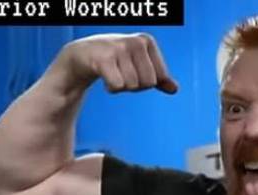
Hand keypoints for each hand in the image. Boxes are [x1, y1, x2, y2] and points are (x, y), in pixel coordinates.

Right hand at [60, 33, 178, 93]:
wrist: (82, 54)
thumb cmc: (115, 60)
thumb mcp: (139, 64)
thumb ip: (160, 77)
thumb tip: (174, 90)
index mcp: (147, 41)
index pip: (160, 77)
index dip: (146, 81)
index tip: (133, 70)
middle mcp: (135, 42)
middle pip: (148, 83)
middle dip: (135, 85)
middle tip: (121, 73)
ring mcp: (119, 49)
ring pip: (132, 86)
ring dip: (121, 87)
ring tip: (112, 73)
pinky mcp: (103, 59)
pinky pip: (117, 86)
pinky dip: (111, 88)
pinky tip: (104, 76)